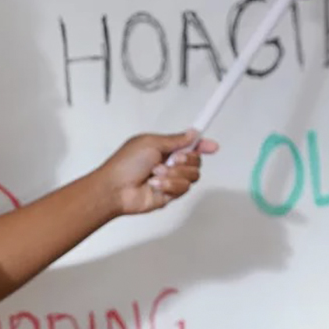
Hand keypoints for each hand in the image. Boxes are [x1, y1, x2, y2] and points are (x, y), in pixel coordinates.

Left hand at [95, 129, 218, 215]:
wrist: (115, 189)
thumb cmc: (125, 164)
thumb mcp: (151, 143)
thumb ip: (175, 139)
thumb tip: (192, 133)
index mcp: (164, 148)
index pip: (190, 145)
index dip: (203, 145)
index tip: (212, 146)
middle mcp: (169, 164)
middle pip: (196, 161)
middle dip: (186, 159)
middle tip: (171, 159)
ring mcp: (170, 180)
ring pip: (192, 175)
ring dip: (174, 173)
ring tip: (156, 174)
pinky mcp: (170, 195)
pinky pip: (183, 188)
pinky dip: (169, 185)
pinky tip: (155, 185)